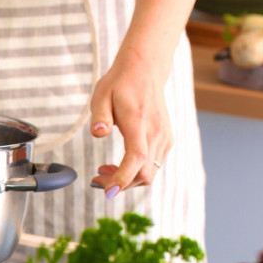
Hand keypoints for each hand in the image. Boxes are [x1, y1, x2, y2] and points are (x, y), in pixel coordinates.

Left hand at [88, 47, 172, 198]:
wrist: (145, 70)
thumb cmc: (120, 83)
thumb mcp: (101, 95)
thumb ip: (99, 117)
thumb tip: (98, 134)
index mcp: (139, 123)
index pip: (136, 157)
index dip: (123, 178)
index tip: (108, 192)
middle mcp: (156, 133)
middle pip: (144, 173)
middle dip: (120, 184)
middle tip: (96, 181)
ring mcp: (164, 137)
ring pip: (150, 173)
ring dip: (127, 179)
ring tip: (103, 173)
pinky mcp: (166, 139)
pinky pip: (153, 164)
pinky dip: (137, 172)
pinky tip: (119, 165)